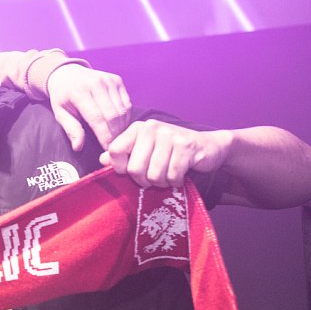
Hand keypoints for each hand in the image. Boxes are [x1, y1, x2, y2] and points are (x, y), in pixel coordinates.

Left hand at [46, 64, 131, 151]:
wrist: (67, 73)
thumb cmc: (63, 96)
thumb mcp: (60, 113)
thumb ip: (71, 129)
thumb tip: (78, 147)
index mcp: (79, 91)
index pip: (97, 118)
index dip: (104, 136)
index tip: (107, 150)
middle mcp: (96, 83)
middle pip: (112, 115)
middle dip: (115, 134)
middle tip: (114, 148)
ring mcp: (109, 80)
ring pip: (122, 110)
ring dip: (122, 127)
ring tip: (117, 139)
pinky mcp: (117, 80)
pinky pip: (126, 103)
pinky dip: (125, 117)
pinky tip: (120, 127)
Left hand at [100, 120, 232, 188]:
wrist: (208, 147)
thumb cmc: (171, 153)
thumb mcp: (145, 152)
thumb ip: (123, 155)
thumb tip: (102, 160)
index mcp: (137, 128)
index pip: (115, 150)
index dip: (120, 168)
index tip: (130, 172)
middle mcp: (151, 127)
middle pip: (134, 168)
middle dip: (144, 180)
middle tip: (154, 177)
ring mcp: (169, 135)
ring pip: (153, 175)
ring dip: (162, 182)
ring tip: (168, 174)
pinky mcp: (186, 146)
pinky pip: (172, 176)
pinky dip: (175, 181)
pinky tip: (180, 175)